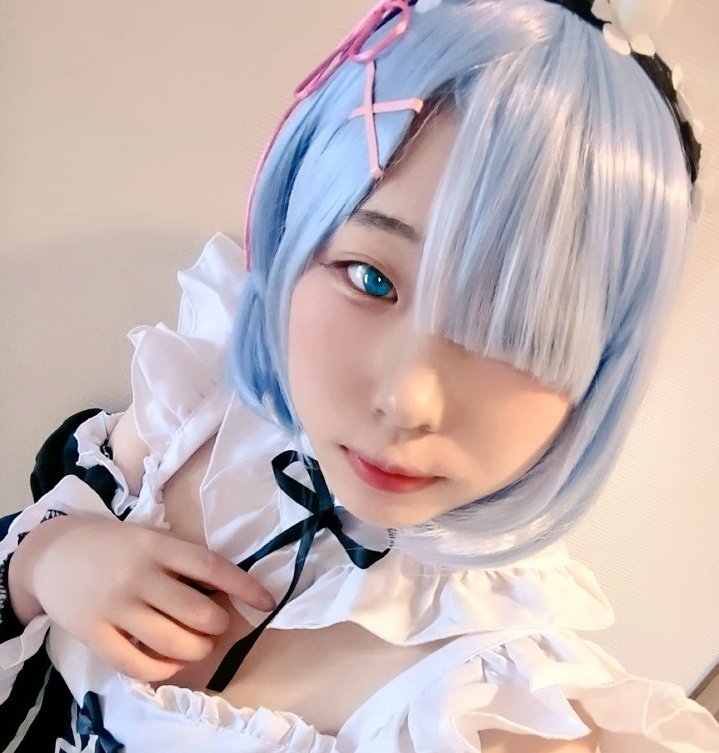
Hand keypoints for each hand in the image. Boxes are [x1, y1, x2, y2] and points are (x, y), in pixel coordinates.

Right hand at [10, 515, 275, 681]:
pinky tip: (171, 664)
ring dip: (197, 649)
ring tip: (199, 644)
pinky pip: (136, 665)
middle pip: (197, 612)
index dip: (244, 586)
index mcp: (158, 546)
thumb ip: (183, 561)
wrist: (54, 552)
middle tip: (217, 625)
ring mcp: (115, 606)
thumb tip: (226, 591)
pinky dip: (162, 670)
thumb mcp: (151, 539)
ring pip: (172, 642)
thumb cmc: (116, 545)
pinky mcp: (93, 633)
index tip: (267, 601)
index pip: (211, 567)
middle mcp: (140, 575)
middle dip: (218, 625)